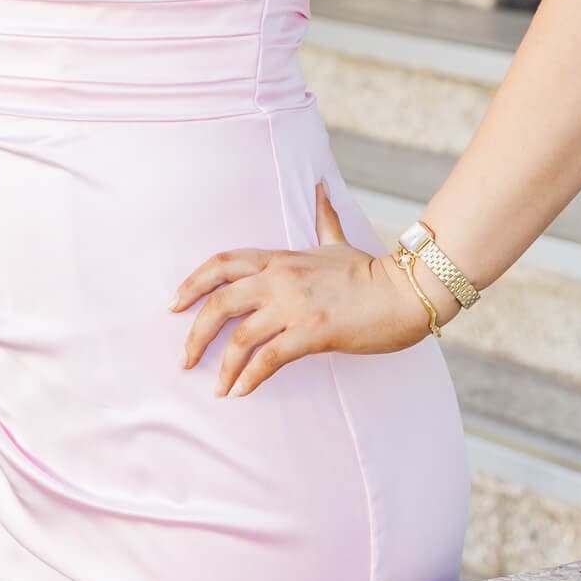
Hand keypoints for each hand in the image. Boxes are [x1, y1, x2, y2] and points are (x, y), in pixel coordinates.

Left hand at [170, 179, 432, 397]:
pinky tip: (241, 392)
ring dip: (221, 366)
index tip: (175, 305)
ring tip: (216, 387)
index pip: (222, 263)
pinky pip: (268, 358)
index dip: (192, 282)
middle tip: (185, 358)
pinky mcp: (312, 333)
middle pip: (219, 302)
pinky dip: (249, 378)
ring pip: (239, 336)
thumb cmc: (371, 271)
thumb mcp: (336, 242)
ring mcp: (294, 306)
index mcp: (280, 258)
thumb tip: (320, 188)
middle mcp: (280, 279)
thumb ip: (323, 218)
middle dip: (194, 332)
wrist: (405, 291)